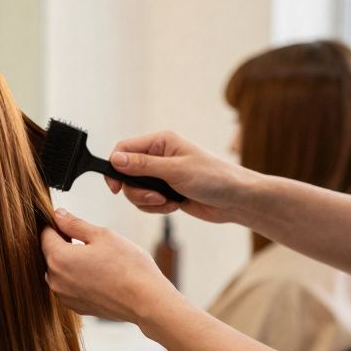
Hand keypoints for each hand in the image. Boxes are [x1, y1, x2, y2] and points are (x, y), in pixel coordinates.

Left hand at [40, 208, 179, 324]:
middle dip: (63, 244)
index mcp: (58, 258)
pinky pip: (69, 287)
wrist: (147, 301)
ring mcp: (64, 296)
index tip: (70, 223)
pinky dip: (78, 278)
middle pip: (50, 254)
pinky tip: (99, 275)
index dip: (56, 225)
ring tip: (97, 259)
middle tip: (89, 240)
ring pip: (59, 271)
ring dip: (70, 262)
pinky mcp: (76, 306)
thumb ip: (74, 224)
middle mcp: (55, 280)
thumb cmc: (128, 266)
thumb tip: (57, 215)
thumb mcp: (102, 235)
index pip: (45, 235)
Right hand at [105, 130, 253, 223]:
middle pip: (126, 174)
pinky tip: (174, 206)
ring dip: (148, 201)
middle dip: (137, 191)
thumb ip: (143, 165)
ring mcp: (161, 175)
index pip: (123, 149)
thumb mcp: (176, 170)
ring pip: (134, 191)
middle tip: (155, 198)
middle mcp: (158, 156)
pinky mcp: (165, 191)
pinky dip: (156, 208)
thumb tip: (115, 160)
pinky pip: (146, 202)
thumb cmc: (214, 178)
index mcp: (161, 142)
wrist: (236, 200)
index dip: (115, 167)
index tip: (115, 187)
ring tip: (168, 202)